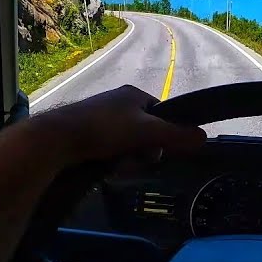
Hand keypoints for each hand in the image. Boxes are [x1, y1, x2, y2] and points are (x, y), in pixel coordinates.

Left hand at [31, 85, 205, 165]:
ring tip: (117, 165)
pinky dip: (111, 160)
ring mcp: (101, 118)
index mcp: (133, 94)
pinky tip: (104, 167)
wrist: (58, 138)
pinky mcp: (87, 134)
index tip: (158, 151)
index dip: (165, 134)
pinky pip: (110, 150)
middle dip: (143, 151)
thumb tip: (204, 137)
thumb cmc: (105, 128)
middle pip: (145, 132)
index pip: (162, 114)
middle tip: (133, 161)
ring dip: (127, 158)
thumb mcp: (146, 132)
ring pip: (128, 144)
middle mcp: (118, 103)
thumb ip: (175, 135)